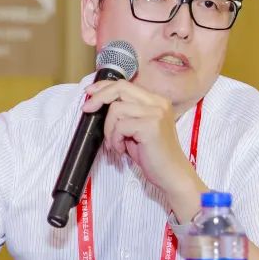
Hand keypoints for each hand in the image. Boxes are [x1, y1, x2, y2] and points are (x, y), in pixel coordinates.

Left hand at [81, 80, 200, 198]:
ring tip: (115, 144)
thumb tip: (99, 103)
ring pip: (116, 109)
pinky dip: (115, 139)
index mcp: (156, 101)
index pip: (125, 85)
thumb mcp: (137, 129)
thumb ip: (125, 114)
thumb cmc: (153, 155)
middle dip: (99, 98)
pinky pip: (120, 126)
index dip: (104, 86)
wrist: (171, 174)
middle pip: (120, 88)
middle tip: (87, 109)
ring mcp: (156, 113)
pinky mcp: (151, 126)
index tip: (90, 92)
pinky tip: (122, 150)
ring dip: (109, 129)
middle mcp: (158, 103)